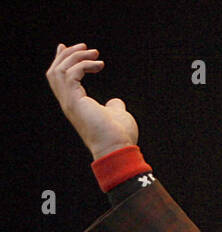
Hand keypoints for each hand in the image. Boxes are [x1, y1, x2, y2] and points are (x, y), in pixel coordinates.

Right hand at [46, 43, 137, 158]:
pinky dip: (83, 65)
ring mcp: (69, 102)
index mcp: (76, 105)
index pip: (61, 79)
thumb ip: (114, 106)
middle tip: (85, 47)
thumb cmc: (119, 136)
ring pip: (59, 71)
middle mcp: (69, 102)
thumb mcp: (117, 115)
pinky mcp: (74, 101)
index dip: (64, 61)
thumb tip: (116, 102)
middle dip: (68, 55)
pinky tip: (99, 65)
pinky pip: (70, 74)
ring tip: (94, 52)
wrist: (119, 149)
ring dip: (75, 57)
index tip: (73, 48)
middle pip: (55, 72)